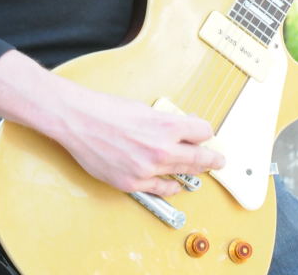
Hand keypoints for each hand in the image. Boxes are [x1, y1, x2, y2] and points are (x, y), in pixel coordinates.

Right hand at [47, 79, 225, 196]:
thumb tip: (180, 127)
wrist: (78, 121)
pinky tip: (174, 185)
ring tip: (199, 173)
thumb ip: (165, 121)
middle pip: (199, 158)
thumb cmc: (105, 109)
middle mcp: (161, 149)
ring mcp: (148, 169)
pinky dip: (170, 186)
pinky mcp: (133, 183)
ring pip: (182, 175)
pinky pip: (161, 189)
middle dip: (212, 159)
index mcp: (166, 125)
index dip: (205, 133)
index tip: (206, 135)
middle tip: (219, 161)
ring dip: (192, 173)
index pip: (203, 132)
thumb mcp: (142, 108)